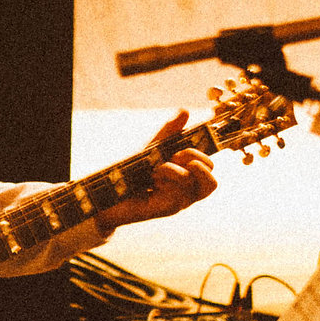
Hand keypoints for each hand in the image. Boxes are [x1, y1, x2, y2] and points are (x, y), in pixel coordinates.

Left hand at [100, 110, 217, 229]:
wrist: (108, 191)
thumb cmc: (133, 171)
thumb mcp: (153, 147)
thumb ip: (169, 131)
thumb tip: (185, 110)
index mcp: (188, 177)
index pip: (209, 167)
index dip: (200, 154)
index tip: (178, 149)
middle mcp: (187, 193)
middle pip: (212, 182)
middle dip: (193, 159)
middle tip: (173, 156)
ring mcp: (178, 203)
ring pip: (191, 182)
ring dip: (172, 170)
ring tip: (155, 172)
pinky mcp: (166, 209)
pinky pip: (177, 195)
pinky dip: (164, 181)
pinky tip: (150, 182)